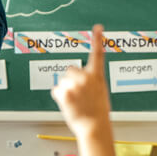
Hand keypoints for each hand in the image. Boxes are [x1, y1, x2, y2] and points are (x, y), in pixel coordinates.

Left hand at [52, 25, 129, 155]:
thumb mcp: (99, 93)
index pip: (97, 53)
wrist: (94, 128)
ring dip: (66, 91)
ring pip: (62, 82)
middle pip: (69, 70)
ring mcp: (74, 84)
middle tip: (78, 95)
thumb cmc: (98, 114)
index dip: (97, 39)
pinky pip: (56, 91)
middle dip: (71, 80)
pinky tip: (69, 106)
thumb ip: (90, 82)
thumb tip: (78, 81)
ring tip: (76, 103)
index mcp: (97, 76)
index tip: (97, 27)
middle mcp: (85, 77)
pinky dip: (60, 98)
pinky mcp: (64, 92)